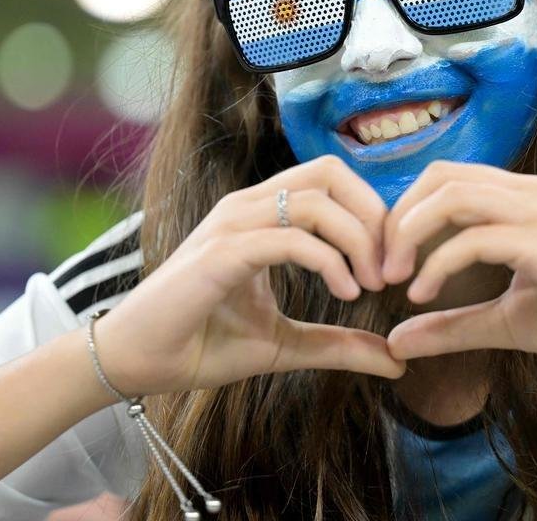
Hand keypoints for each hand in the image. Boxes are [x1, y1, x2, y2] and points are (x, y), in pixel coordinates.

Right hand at [93, 155, 404, 396]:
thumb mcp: (288, 345)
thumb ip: (339, 345)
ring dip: (357, 239)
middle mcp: (247, 207)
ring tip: (371, 284)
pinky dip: (328, 260)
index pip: (332, 180)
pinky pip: (289, 237)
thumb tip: (397, 362)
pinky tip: (346, 292)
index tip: (392, 265)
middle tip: (391, 268)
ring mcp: (232, 225)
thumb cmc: (201, 344)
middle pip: (330, 172)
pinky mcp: (221, 253)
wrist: (139, 363)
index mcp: (262, 215)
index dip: (373, 213)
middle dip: (373, 214)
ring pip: (314, 200)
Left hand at [381, 162, 536, 390]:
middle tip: (378, 268)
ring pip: (451, 195)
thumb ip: (452, 325)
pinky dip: (436, 263)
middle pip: (440, 177)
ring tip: (393, 279)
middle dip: (397, 219)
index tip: (384, 262)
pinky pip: (474, 237)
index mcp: (522, 199)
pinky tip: (422, 294)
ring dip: (408, 235)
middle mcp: (530, 192)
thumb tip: (395, 338)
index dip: (404, 214)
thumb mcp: (506, 323)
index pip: (445, 180)